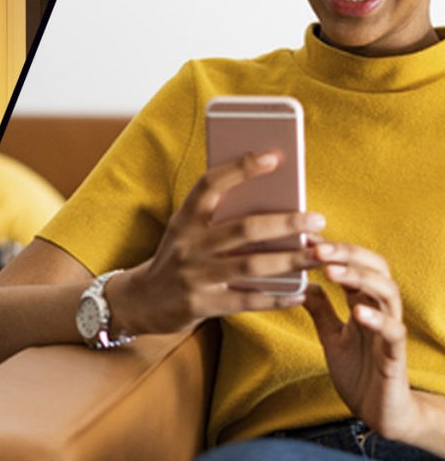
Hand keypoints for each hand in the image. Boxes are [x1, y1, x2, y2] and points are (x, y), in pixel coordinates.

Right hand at [123, 151, 323, 333]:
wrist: (141, 301)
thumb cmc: (177, 258)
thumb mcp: (186, 231)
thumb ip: (218, 218)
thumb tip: (273, 202)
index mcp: (184, 220)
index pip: (210, 184)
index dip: (241, 168)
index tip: (274, 156)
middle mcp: (188, 245)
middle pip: (243, 229)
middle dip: (285, 223)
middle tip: (316, 219)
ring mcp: (194, 276)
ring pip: (251, 266)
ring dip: (290, 260)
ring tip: (318, 255)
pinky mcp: (201, 304)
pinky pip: (246, 301)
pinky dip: (276, 298)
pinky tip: (300, 293)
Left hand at [303, 243, 417, 439]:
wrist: (378, 413)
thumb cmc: (358, 372)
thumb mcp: (330, 336)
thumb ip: (321, 310)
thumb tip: (304, 282)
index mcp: (364, 303)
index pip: (355, 265)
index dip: (334, 251)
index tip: (305, 239)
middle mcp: (380, 311)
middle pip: (375, 269)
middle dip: (347, 254)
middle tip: (317, 248)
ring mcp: (390, 331)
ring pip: (388, 293)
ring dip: (360, 278)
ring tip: (333, 270)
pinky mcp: (396, 356)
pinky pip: (393, 332)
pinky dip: (376, 319)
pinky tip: (358, 311)